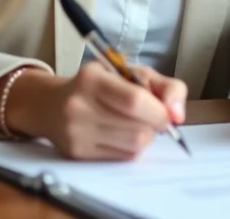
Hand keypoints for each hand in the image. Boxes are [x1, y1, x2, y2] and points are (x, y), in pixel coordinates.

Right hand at [34, 61, 186, 159]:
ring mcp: (76, 133)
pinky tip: (121, 134)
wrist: (51, 104)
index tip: (166, 113)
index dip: (158, 112)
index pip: (135, 102)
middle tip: (149, 117)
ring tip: (134, 124)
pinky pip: (122, 158)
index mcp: (92, 78)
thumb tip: (178, 116)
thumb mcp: (132, 72)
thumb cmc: (101, 84)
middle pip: (138, 129)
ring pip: (133, 146)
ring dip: (144, 137)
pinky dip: (131, 148)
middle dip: (154, 126)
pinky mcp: (76, 154)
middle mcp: (79, 106)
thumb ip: (166, 87)